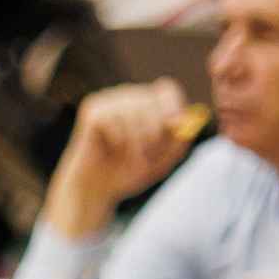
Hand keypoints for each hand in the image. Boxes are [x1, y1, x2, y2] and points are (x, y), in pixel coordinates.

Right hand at [43, 81, 201, 237]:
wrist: (96, 188)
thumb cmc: (129, 172)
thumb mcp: (162, 161)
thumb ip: (178, 142)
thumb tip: (185, 121)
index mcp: (149, 105)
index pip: (167, 90)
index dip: (172, 105)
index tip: (174, 125)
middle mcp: (129, 97)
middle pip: (151, 100)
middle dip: (153, 131)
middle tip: (147, 156)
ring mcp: (109, 101)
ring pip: (132, 111)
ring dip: (135, 140)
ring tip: (129, 158)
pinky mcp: (92, 110)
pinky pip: (112, 119)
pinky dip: (117, 140)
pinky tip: (111, 150)